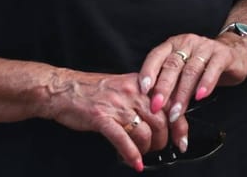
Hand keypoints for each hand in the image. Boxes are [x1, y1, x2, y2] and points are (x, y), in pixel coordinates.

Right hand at [49, 69, 170, 171]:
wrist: (64, 89)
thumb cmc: (93, 90)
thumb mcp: (125, 86)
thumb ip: (144, 98)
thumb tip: (163, 116)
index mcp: (140, 84)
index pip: (170, 105)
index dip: (180, 126)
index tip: (182, 140)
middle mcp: (132, 93)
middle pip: (161, 121)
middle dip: (163, 141)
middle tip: (158, 149)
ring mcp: (117, 105)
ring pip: (145, 132)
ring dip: (147, 148)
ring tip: (143, 154)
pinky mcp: (102, 118)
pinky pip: (123, 139)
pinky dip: (131, 154)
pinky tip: (135, 162)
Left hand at [138, 30, 246, 133]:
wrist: (234, 54)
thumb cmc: (202, 66)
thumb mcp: (183, 72)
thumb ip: (170, 85)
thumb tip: (153, 108)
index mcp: (173, 45)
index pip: (156, 56)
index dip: (148, 72)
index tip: (143, 90)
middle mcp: (187, 43)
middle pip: (172, 65)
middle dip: (163, 88)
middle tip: (156, 107)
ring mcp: (205, 47)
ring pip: (191, 70)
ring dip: (182, 94)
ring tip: (177, 112)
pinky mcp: (223, 55)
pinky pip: (212, 69)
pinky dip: (205, 84)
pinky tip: (200, 97)